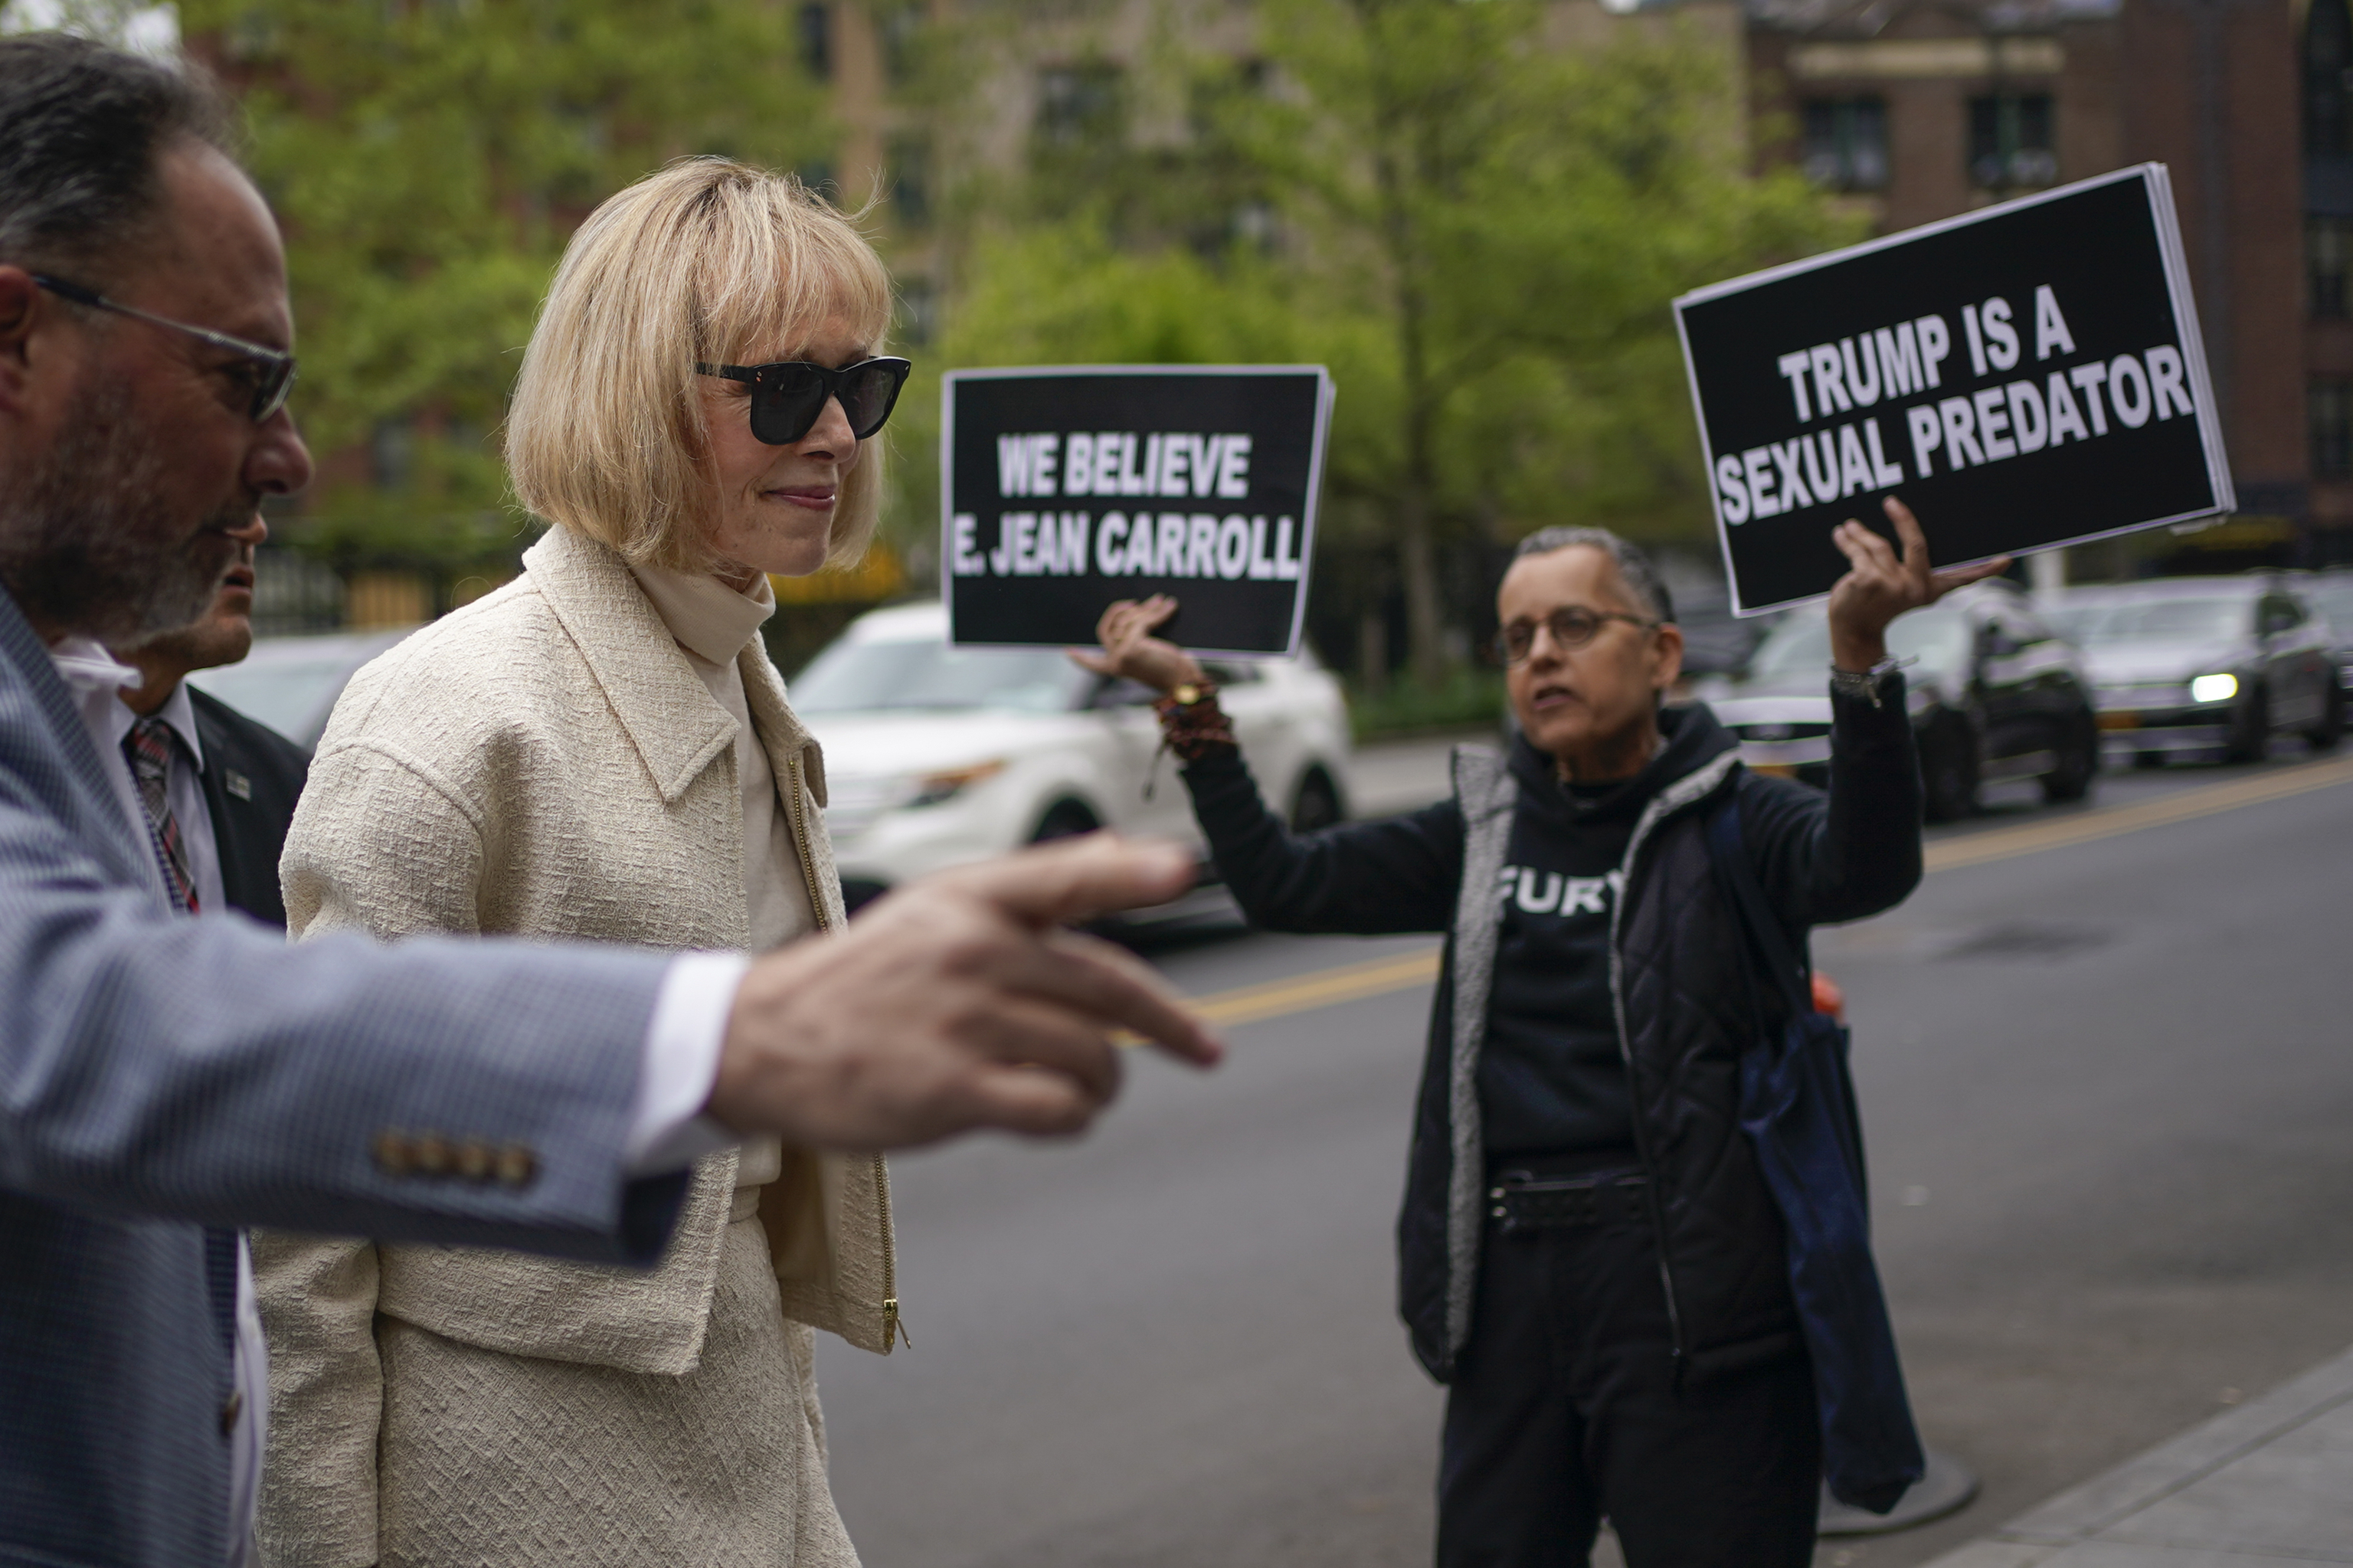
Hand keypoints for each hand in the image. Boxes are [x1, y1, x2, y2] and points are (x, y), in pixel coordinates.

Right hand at [707, 834, 1223, 1149]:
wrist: (762, 1042)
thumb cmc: (866, 979)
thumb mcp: (935, 911)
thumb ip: (1029, 890)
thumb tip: (1121, 851)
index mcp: (969, 898)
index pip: (1065, 876)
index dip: (1130, 874)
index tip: (1183, 870)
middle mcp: (971, 951)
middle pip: (1106, 987)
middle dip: (1168, 1024)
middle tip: (1205, 1049)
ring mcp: (962, 1021)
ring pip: (1093, 1056)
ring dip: (1107, 1082)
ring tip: (1088, 1088)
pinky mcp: (950, 1090)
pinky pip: (1057, 1108)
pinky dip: (1074, 1117)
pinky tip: (1059, 1114)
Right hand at [1066, 595, 1205, 695]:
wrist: (1184, 683)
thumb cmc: (1173, 672)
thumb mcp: (1148, 657)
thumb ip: (1136, 644)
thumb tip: (1136, 617)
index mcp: (1116, 669)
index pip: (1092, 664)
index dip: (1080, 659)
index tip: (1068, 652)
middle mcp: (1115, 663)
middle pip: (1108, 628)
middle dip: (1119, 610)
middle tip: (1135, 603)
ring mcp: (1121, 655)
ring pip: (1128, 620)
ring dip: (1147, 608)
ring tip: (1162, 601)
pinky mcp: (1132, 646)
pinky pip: (1143, 620)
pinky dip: (1158, 611)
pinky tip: (1170, 605)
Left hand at [1827, 497, 2010, 671]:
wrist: (1853, 632)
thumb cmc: (1876, 606)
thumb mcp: (1900, 589)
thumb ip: (1909, 568)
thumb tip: (1908, 535)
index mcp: (1930, 590)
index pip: (1962, 578)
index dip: (1985, 569)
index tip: (2006, 560)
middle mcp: (1916, 588)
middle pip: (1916, 543)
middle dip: (1903, 519)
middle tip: (1891, 502)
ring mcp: (1893, 585)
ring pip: (1877, 545)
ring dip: (1860, 533)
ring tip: (1850, 526)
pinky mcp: (1869, 581)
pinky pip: (1858, 551)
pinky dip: (1847, 541)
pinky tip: (1841, 535)